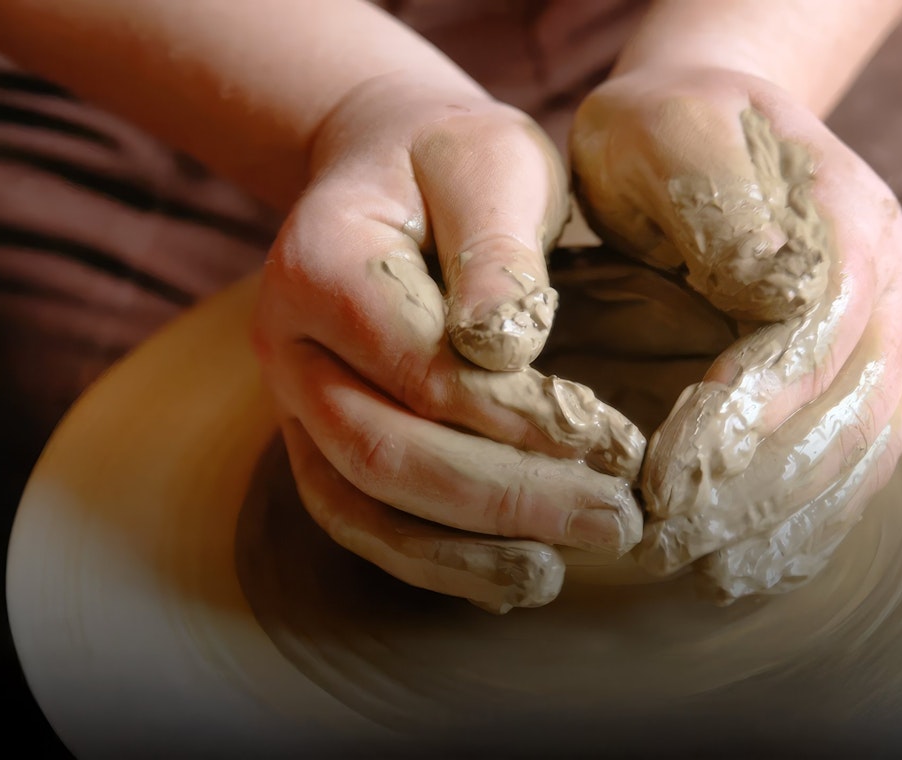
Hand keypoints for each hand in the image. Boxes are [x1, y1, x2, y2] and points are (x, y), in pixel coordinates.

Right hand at [253, 76, 644, 613]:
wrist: (389, 168)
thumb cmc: (453, 162)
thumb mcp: (491, 163)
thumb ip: (497, 251)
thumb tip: (505, 352)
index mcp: (322, 263)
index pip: (420, 367)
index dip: (517, 417)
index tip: (613, 442)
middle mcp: (286, 343)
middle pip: (384, 449)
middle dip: (507, 497)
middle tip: (615, 519)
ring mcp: (292, 398)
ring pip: (359, 502)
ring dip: (463, 551)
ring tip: (559, 574)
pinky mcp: (318, 436)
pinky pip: (358, 517)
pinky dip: (430, 559)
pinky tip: (508, 577)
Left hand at [571, 68, 901, 602]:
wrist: (710, 115)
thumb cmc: (668, 128)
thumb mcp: (672, 132)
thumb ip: (721, 203)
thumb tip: (778, 289)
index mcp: (845, 226)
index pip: (807, 347)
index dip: (742, 423)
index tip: (664, 482)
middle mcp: (884, 287)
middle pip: (842, 415)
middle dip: (753, 493)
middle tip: (666, 542)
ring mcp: (884, 333)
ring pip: (859, 452)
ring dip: (786, 524)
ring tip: (709, 575)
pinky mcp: (864, 372)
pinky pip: (858, 461)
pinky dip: (812, 521)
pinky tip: (755, 564)